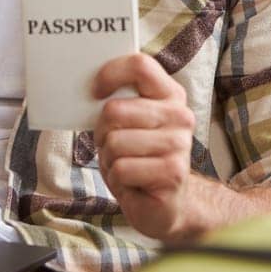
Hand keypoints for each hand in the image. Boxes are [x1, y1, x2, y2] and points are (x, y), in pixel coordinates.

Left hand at [91, 53, 196, 241]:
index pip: (140, 66)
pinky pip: (122, 168)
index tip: (95, 92)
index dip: (110, 74)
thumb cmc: (139, 159)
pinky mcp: (173, 172)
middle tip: (113, 147)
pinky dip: (117, 178)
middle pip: (116, 109)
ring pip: (115, 142)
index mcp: (170, 95)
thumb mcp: (128, 124)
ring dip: (110, 159)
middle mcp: (180, 115)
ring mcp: (180, 144)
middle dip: (102, 132)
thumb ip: (119, 102)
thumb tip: (90, 90)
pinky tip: (132, 183)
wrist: (165, 205)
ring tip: (126, 166)